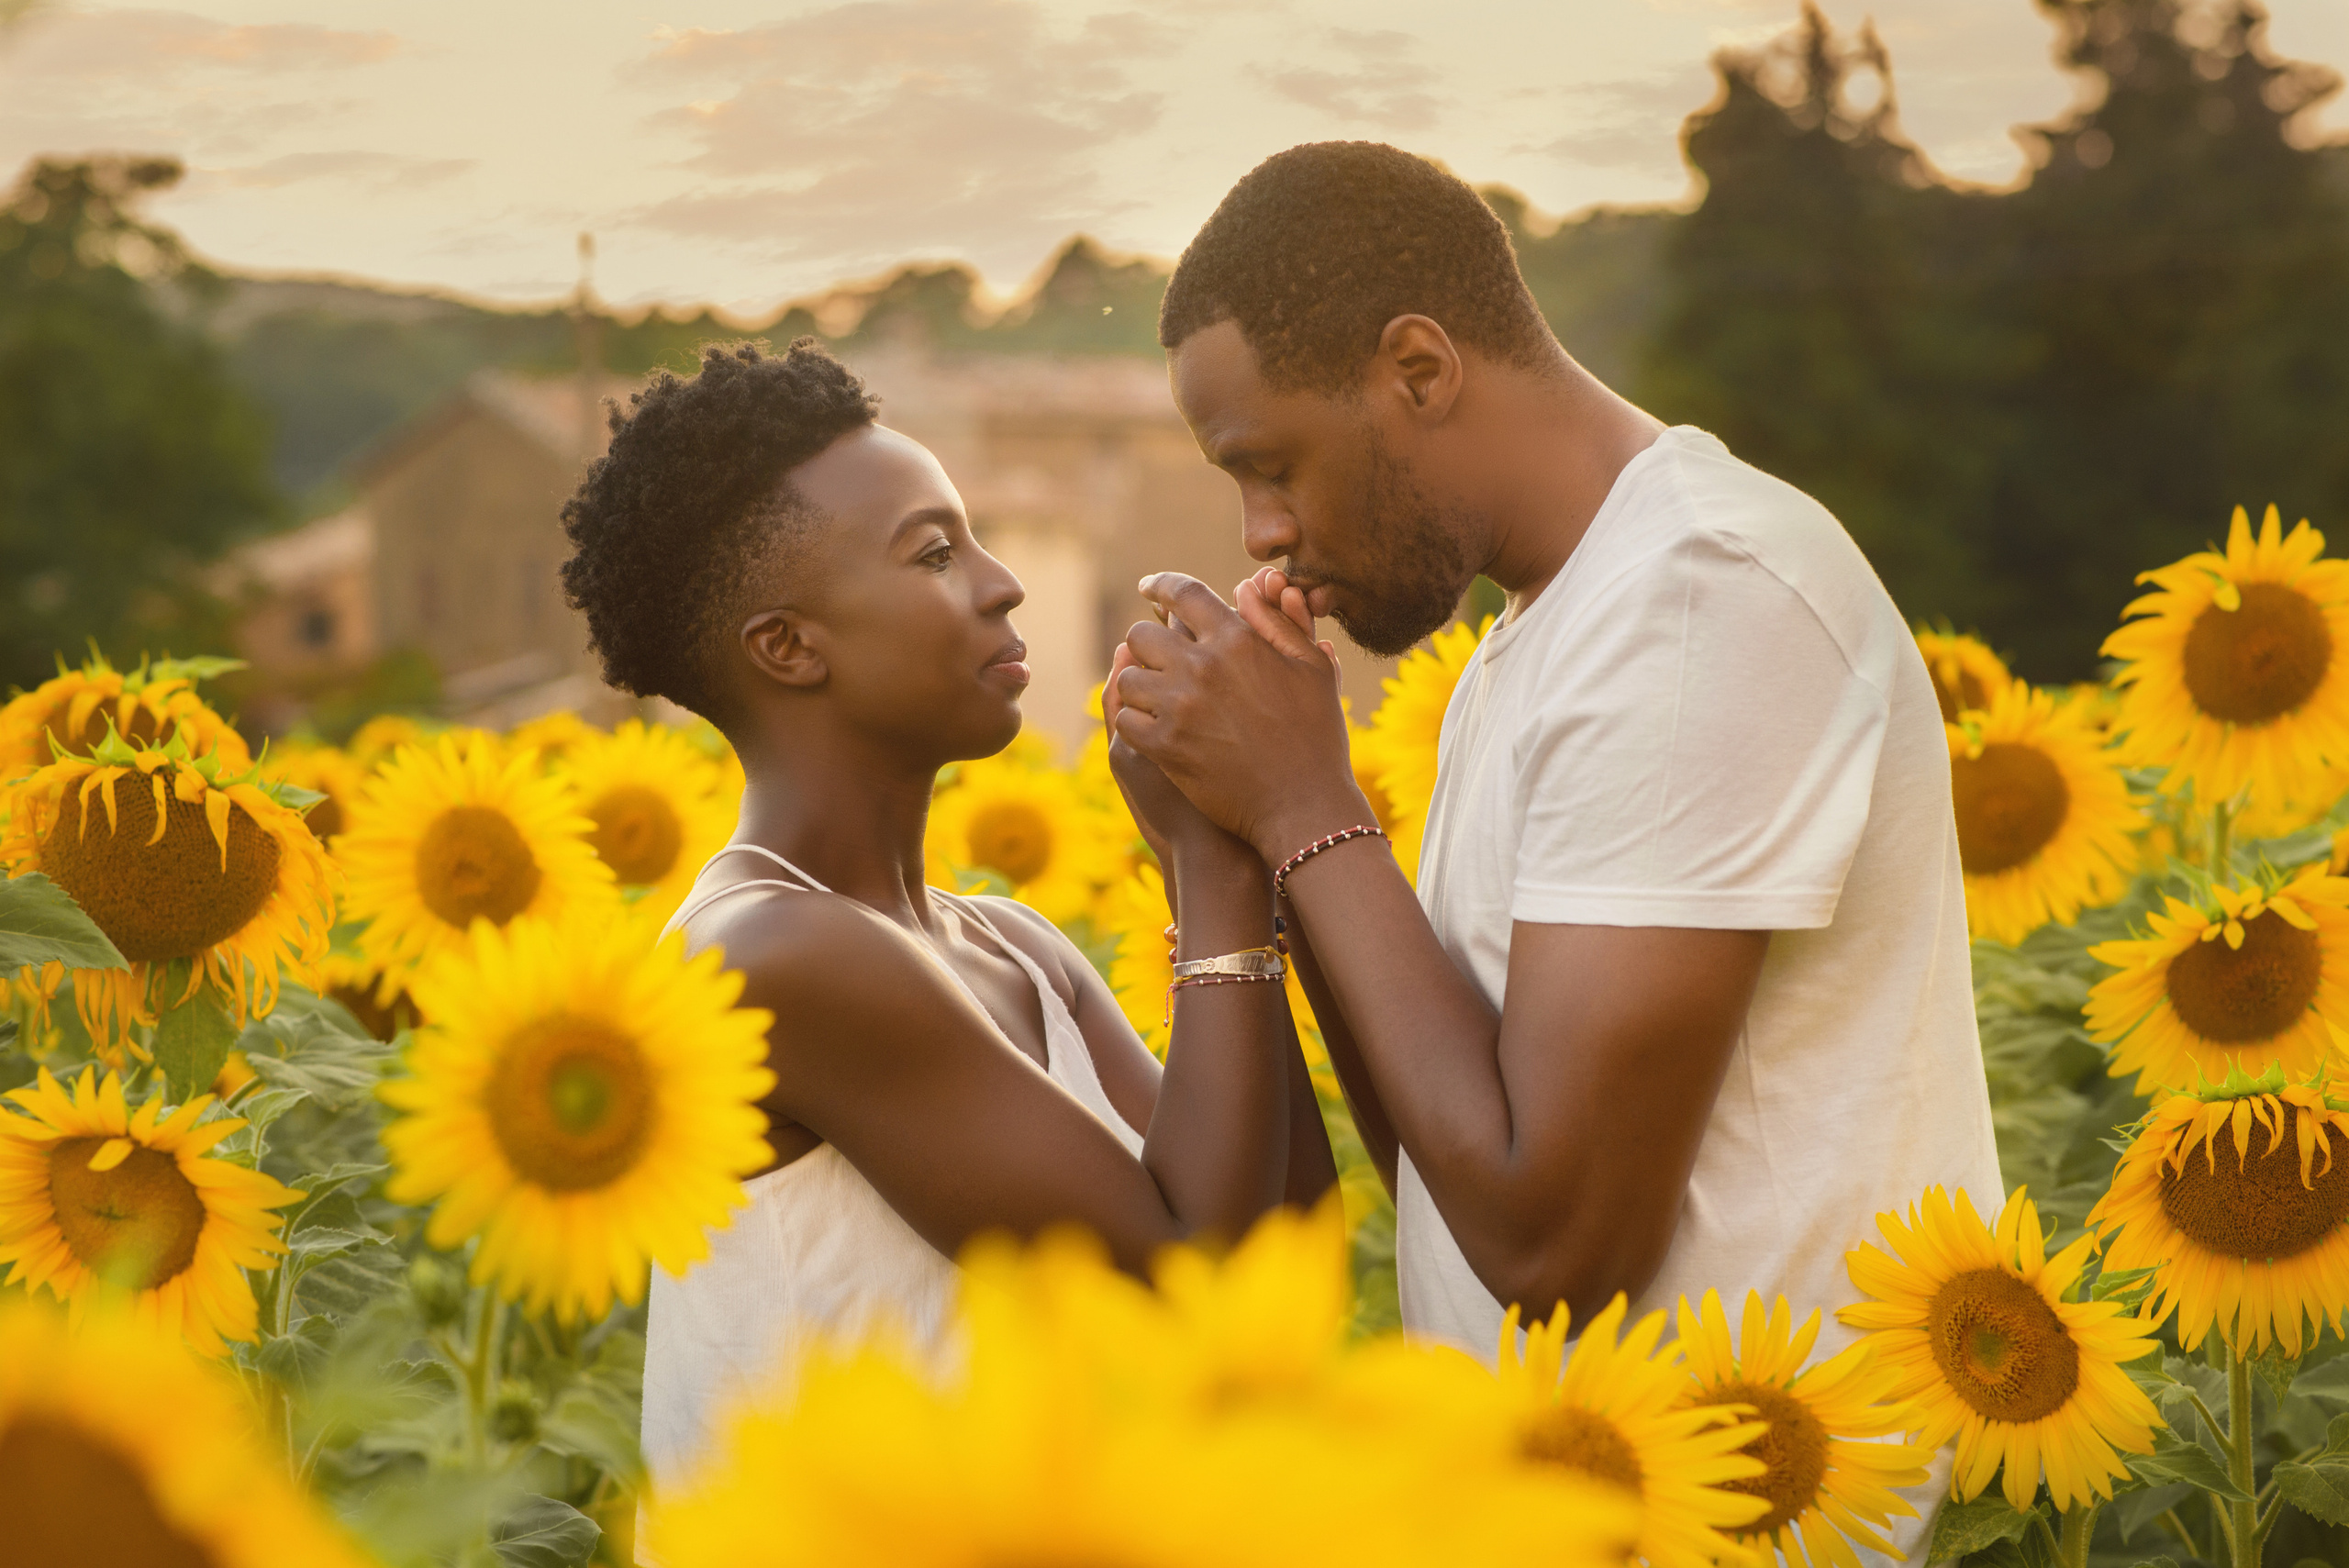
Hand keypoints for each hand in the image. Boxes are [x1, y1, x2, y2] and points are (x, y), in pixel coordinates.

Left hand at [1112, 573, 1367, 863]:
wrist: (1304, 804)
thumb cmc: (1317, 735)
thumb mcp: (1312, 670)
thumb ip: (1278, 623)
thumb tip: (1246, 586)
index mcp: (1238, 640)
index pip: (1183, 593)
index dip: (1161, 584)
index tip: (1149, 586)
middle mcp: (1203, 667)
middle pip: (1141, 634)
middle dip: (1148, 643)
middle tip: (1159, 659)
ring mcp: (1180, 707)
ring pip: (1128, 677)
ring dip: (1139, 685)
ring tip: (1157, 697)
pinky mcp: (1165, 746)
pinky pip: (1125, 719)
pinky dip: (1134, 721)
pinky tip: (1152, 728)